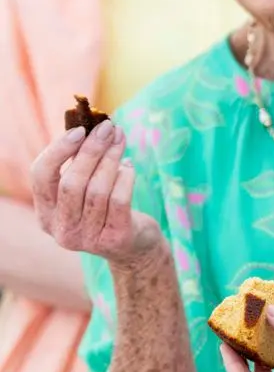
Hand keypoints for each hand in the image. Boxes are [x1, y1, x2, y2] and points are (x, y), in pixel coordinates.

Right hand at [30, 120, 162, 269]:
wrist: (134, 245)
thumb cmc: (106, 207)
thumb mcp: (86, 189)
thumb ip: (81, 164)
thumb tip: (92, 126)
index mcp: (46, 213)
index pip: (40, 177)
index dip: (58, 151)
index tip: (80, 130)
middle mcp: (61, 229)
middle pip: (71, 182)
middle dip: (92, 150)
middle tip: (109, 128)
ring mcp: (86, 238)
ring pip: (97, 190)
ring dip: (111, 158)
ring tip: (121, 140)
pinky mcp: (114, 239)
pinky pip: (119, 200)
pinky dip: (126, 178)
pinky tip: (130, 166)